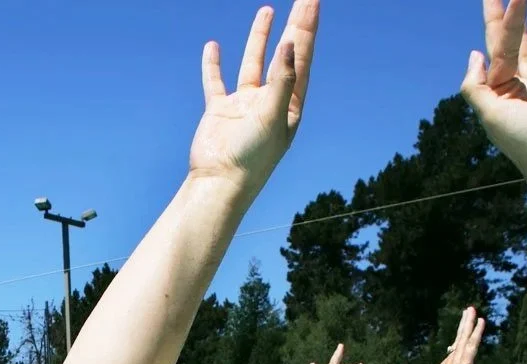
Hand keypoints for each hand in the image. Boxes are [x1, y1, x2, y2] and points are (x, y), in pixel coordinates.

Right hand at [189, 2, 317, 191]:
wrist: (219, 183)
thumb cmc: (252, 158)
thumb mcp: (273, 117)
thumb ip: (282, 80)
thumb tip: (289, 45)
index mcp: (289, 103)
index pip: (302, 56)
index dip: (307, 27)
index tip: (312, 0)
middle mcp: (269, 100)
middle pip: (284, 53)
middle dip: (294, 24)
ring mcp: (244, 105)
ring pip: (253, 62)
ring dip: (260, 37)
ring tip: (267, 10)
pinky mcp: (219, 111)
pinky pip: (216, 81)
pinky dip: (214, 64)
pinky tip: (214, 47)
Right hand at [429, 307, 486, 363]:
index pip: (455, 352)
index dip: (458, 342)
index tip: (461, 334)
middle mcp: (451, 360)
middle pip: (458, 339)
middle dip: (463, 325)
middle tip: (466, 312)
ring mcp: (458, 359)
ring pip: (464, 336)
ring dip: (468, 322)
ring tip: (471, 310)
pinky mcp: (465, 361)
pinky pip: (472, 342)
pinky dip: (476, 331)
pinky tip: (480, 321)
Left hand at [461, 0, 526, 185]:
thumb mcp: (492, 115)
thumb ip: (476, 86)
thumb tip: (475, 55)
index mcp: (498, 94)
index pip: (493, 51)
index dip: (493, 23)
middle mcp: (517, 91)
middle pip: (508, 46)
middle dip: (504, 19)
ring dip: (525, 31)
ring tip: (521, 6)